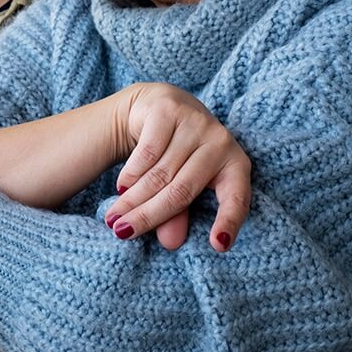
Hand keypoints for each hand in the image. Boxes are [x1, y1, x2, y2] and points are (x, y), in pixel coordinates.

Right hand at [105, 83, 251, 252]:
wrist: (160, 105)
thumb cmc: (178, 154)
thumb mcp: (183, 184)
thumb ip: (179, 214)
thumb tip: (170, 243)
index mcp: (236, 165)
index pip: (237, 198)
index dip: (228, 221)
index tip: (218, 245)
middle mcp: (221, 142)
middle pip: (182, 190)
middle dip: (149, 215)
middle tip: (123, 233)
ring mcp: (196, 123)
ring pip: (160, 173)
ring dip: (133, 199)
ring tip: (114, 218)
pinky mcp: (169, 110)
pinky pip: (147, 153)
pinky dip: (131, 174)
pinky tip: (121, 188)